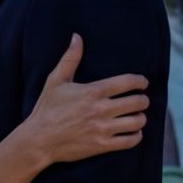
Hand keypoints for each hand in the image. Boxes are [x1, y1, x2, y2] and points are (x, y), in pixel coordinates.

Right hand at [19, 34, 149, 166]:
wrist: (39, 140)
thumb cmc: (47, 109)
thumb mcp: (55, 81)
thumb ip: (70, 58)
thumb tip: (77, 37)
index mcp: (92, 91)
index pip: (127, 82)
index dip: (140, 81)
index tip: (143, 83)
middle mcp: (100, 109)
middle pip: (136, 102)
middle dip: (143, 100)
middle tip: (142, 100)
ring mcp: (102, 129)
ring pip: (136, 122)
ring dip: (141, 118)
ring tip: (138, 116)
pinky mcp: (101, 145)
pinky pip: (129, 141)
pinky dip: (136, 136)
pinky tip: (134, 132)